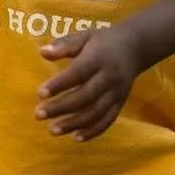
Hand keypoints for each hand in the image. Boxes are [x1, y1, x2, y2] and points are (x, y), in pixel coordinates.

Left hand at [36, 27, 143, 142]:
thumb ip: (64, 45)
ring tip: (53, 130)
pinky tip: (76, 137)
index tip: (40, 94)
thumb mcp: (84, 36)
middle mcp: (109, 77)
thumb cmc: (103, 42)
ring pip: (96, 112)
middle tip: (39, 114)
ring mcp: (116, 93)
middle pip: (85, 96)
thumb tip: (42, 52)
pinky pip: (108, 120)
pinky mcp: (120, 104)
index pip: (78, 73)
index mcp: (98, 58)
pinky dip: (93, 131)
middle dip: (62, 107)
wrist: (135, 48)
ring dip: (74, 123)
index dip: (60, 84)